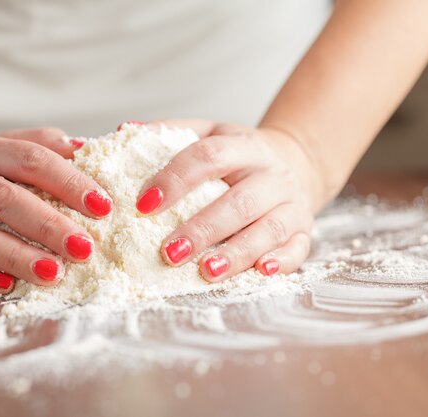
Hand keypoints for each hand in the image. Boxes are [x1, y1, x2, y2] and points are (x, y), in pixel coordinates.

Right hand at [0, 128, 111, 293]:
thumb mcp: (0, 153)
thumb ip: (41, 147)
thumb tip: (85, 149)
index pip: (30, 159)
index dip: (68, 181)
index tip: (103, 207)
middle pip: (5, 198)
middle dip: (48, 225)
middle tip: (84, 247)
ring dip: (18, 255)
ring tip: (54, 273)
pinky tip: (9, 285)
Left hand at [136, 119, 318, 281]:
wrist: (296, 162)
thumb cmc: (239, 156)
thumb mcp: (210, 133)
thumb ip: (169, 132)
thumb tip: (123, 131)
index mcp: (244, 146)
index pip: (209, 157)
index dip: (176, 179)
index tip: (144, 204)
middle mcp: (272, 174)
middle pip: (239, 201)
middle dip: (203, 229)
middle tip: (169, 252)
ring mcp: (291, 204)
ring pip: (269, 229)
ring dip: (237, 252)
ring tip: (206, 270)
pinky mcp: (304, 231)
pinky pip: (297, 250)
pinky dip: (279, 263)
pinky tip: (258, 273)